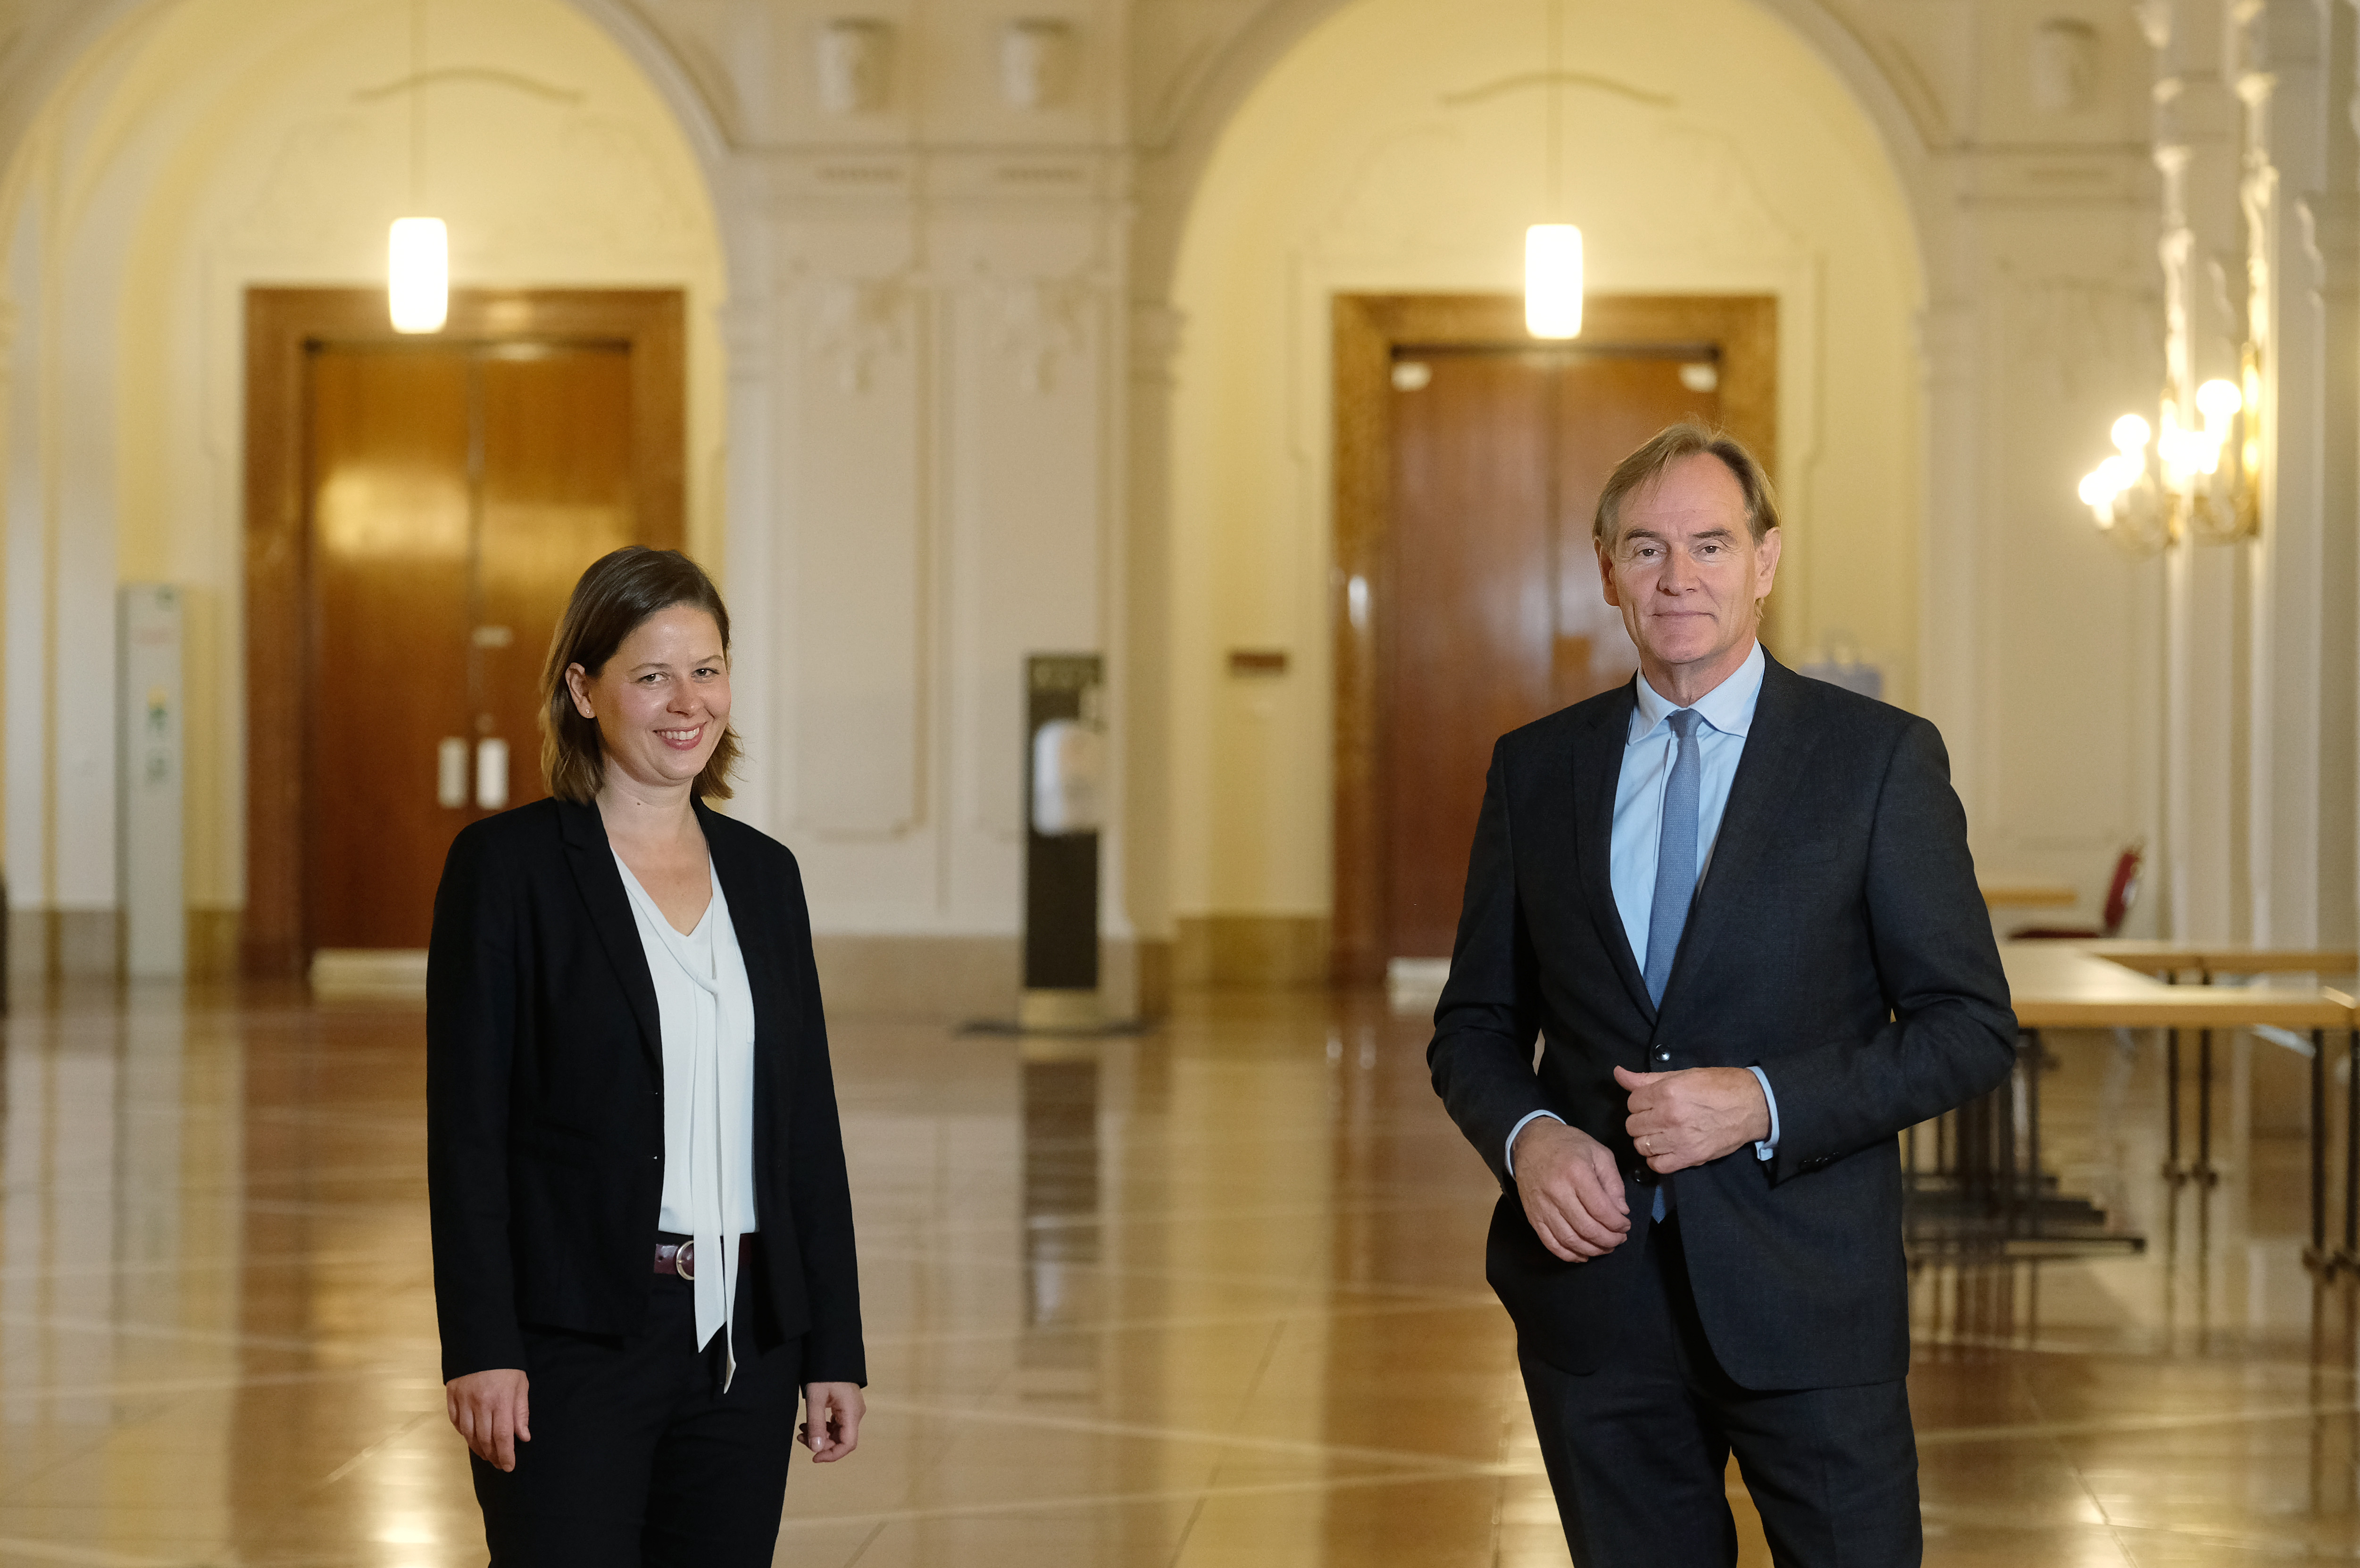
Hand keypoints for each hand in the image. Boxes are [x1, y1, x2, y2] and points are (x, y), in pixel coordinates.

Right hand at [447, 1368, 530, 1470]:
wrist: (480, 1342)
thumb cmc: (506, 1364)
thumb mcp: (520, 1384)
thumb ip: (521, 1412)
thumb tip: (523, 1437)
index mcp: (501, 1400)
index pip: (503, 1436)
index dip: (505, 1455)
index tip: (508, 1467)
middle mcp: (480, 1404)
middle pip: (484, 1439)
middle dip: (492, 1455)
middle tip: (498, 1463)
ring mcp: (463, 1401)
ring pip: (468, 1434)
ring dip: (477, 1448)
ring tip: (486, 1455)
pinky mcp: (451, 1397)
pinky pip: (456, 1422)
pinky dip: (463, 1434)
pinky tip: (471, 1438)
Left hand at [801, 1381, 863, 1461]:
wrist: (831, 1352)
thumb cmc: (824, 1373)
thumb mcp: (815, 1398)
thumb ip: (816, 1424)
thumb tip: (816, 1450)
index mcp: (852, 1412)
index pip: (848, 1444)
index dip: (832, 1455)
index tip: (814, 1457)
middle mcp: (855, 1414)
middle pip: (841, 1439)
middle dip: (821, 1443)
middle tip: (801, 1437)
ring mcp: (852, 1410)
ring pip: (837, 1433)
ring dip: (820, 1435)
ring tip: (802, 1429)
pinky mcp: (846, 1407)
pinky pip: (836, 1424)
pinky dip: (822, 1427)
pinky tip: (809, 1423)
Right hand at [1509, 1118, 1630, 1261]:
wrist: (1530, 1141)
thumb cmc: (1568, 1145)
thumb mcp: (1599, 1153)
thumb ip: (1614, 1183)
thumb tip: (1621, 1212)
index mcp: (1576, 1173)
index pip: (1601, 1210)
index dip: (1618, 1224)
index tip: (1626, 1225)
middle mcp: (1557, 1191)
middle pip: (1586, 1228)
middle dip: (1608, 1240)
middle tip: (1619, 1239)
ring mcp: (1542, 1206)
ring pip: (1569, 1239)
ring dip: (1592, 1249)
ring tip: (1605, 1247)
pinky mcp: (1533, 1216)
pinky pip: (1550, 1242)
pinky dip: (1568, 1254)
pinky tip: (1583, 1255)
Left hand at [1616, 1065, 1769, 1173]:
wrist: (1751, 1106)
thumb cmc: (1718, 1086)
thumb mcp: (1682, 1075)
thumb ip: (1647, 1078)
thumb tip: (1618, 1073)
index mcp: (1666, 1092)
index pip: (1632, 1102)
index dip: (1640, 1102)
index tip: (1652, 1102)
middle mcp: (1669, 1117)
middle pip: (1632, 1125)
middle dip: (1641, 1120)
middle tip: (1656, 1117)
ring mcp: (1678, 1140)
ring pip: (1641, 1146)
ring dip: (1647, 1140)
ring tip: (1661, 1133)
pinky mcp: (1690, 1157)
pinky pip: (1657, 1165)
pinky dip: (1657, 1159)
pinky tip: (1666, 1149)